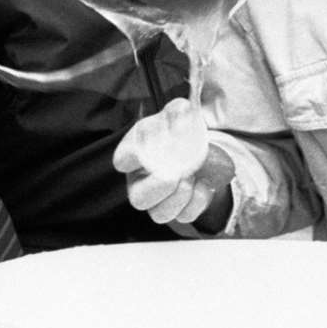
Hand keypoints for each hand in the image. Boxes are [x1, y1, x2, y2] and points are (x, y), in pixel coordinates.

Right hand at [113, 98, 235, 227]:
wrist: (198, 150)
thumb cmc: (177, 132)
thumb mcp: (177, 115)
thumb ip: (179, 110)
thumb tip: (183, 112)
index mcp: (135, 156)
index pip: (122, 161)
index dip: (130, 158)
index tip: (142, 153)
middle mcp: (140, 182)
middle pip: (138, 199)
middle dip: (158, 188)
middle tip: (176, 174)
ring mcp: (158, 201)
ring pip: (160, 214)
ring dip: (179, 197)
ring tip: (191, 177)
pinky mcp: (177, 212)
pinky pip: (185, 216)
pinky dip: (198, 201)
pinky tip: (204, 184)